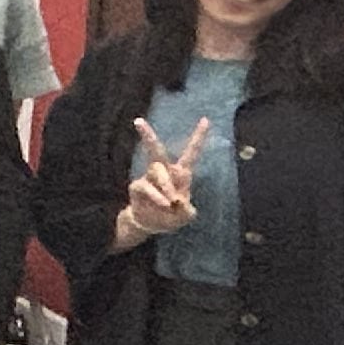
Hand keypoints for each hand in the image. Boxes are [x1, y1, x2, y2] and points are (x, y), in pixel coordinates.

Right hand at [118, 118, 205, 245]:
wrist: (151, 225)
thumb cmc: (172, 215)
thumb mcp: (186, 215)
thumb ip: (186, 209)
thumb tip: (175, 201)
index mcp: (181, 174)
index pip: (191, 153)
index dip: (198, 137)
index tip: (205, 119)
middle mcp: (163, 171)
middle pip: (156, 150)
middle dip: (147, 136)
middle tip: (137, 121)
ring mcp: (149, 178)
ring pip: (156, 171)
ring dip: (166, 186)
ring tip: (170, 203)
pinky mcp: (137, 187)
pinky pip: (147, 187)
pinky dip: (157, 197)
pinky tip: (164, 204)